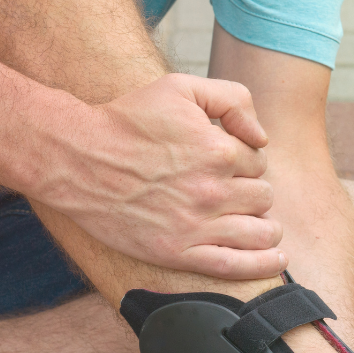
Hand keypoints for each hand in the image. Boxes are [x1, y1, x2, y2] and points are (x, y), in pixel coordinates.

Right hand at [39, 74, 283, 279]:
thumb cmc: (126, 121)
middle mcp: (212, 189)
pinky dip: (262, 263)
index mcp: (218, 150)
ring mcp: (196, 225)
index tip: (226, 161)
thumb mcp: (179, 87)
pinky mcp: (177, 252)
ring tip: (260, 224)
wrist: (77, 159)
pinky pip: (234, 265)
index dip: (245, 158)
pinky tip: (275, 258)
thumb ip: (231, 99)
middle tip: (230, 188)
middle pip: (261, 195)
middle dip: (252, 190)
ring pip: (258, 230)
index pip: (258, 160)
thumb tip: (262, 136)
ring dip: (265, 226)